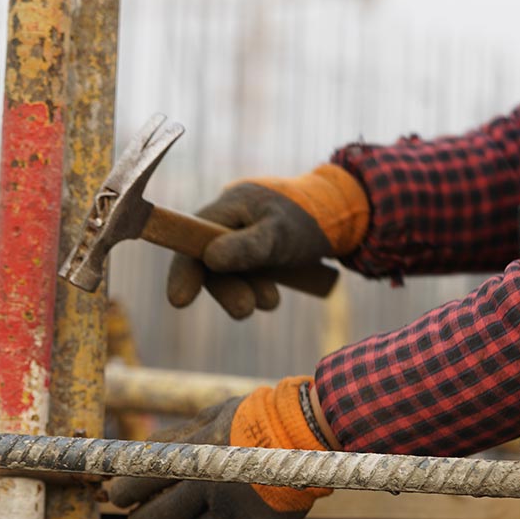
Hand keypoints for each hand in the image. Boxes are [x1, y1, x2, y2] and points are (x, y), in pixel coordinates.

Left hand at [107, 378, 330, 518]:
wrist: (309, 431)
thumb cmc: (253, 420)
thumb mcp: (210, 416)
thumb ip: (172, 438)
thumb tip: (131, 457)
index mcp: (196, 454)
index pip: (138, 484)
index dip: (122, 494)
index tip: (122, 497)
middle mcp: (213, 485)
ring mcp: (237, 514)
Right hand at [168, 165, 368, 318]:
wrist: (339, 215)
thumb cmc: (308, 218)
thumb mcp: (280, 233)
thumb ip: (248, 246)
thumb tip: (210, 260)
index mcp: (227, 207)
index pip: (192, 241)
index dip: (183, 271)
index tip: (180, 301)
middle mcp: (229, 223)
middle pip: (211, 263)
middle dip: (226, 289)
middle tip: (244, 310)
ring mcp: (242, 239)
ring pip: (232, 274)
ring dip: (247, 292)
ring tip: (272, 301)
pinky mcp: (257, 254)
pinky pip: (248, 276)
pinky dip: (258, 288)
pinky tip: (273, 295)